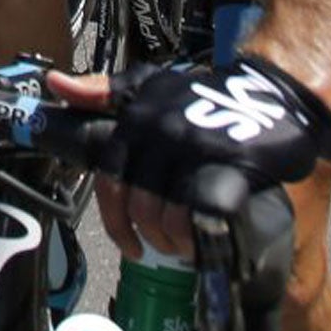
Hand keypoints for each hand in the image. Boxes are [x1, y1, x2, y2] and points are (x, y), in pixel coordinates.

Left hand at [49, 55, 330, 258]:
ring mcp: (195, 146)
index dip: (116, 221)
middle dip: (150, 235)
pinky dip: (202, 236)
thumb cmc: (208, 94)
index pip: (111, 181)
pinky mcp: (232, 162)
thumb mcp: (152, 85)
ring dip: (177, 241)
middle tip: (166, 245)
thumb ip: (104, 91)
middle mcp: (161, 131)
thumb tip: (55, 84)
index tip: (129, 243)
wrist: (275, 91)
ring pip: (169, 213)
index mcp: (137, 117)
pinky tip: (208, 244)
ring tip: (188, 246)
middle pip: (140, 204)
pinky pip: (203, 212)